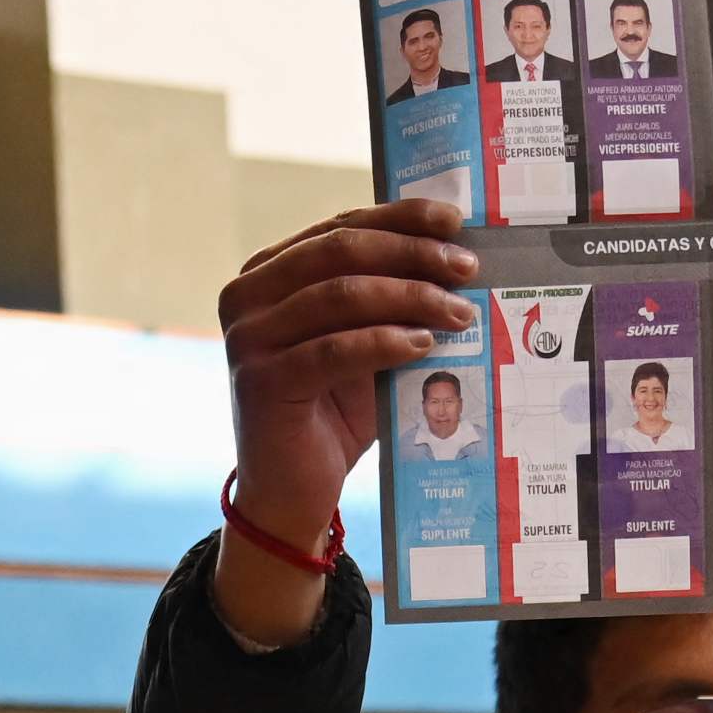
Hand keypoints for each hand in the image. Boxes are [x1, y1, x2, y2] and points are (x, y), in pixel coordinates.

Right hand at [214, 198, 477, 649]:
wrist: (291, 494)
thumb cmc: (332, 415)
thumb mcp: (362, 344)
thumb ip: (386, 299)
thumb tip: (455, 258)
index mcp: (268, 273)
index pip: (340, 227)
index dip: (400, 218)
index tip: (454, 222)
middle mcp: (246, 296)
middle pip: (342, 251)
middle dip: (413, 253)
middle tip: (466, 267)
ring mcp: (249, 338)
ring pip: (341, 295)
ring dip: (410, 297)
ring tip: (459, 312)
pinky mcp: (262, 382)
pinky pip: (336, 349)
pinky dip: (386, 342)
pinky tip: (425, 345)